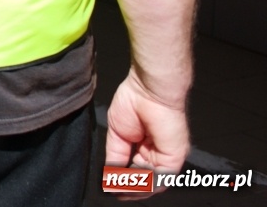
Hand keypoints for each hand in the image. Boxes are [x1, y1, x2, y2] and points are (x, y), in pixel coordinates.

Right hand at [104, 72, 188, 197]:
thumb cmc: (134, 101)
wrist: (147, 90)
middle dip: (131, 188)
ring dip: (136, 188)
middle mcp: (161, 153)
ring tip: (119, 188)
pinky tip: (128, 182)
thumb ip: (116, 155)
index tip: (113, 187)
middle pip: (147, 180)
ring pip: (154, 182)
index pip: (140, 170)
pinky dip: (143, 183)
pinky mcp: (173, 157)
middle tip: (116, 192)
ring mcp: (168, 156)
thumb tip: (110, 172)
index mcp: (149, 146)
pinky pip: (159, 177)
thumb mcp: (118, 133)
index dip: (126, 180)